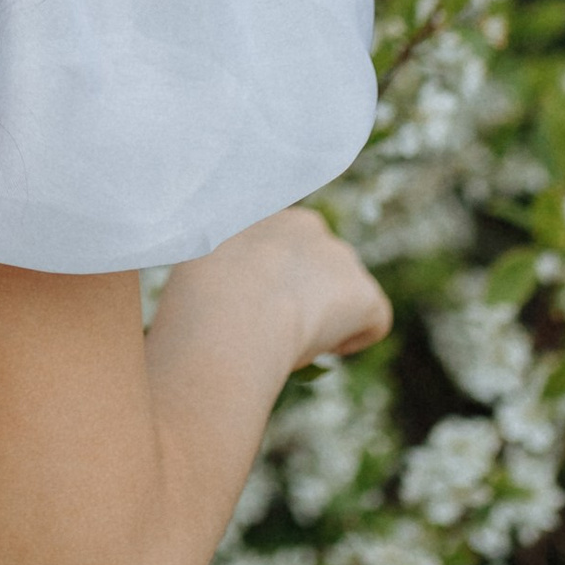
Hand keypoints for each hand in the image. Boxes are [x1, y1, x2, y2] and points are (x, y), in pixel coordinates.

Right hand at [172, 206, 391, 372]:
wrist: (229, 313)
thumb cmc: (195, 297)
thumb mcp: (191, 261)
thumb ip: (211, 261)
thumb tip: (203, 283)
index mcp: (264, 214)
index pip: (278, 245)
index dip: (268, 278)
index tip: (250, 304)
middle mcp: (309, 226)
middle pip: (315, 266)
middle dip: (303, 293)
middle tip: (271, 328)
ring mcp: (341, 258)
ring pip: (342, 293)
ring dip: (324, 315)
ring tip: (288, 342)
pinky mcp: (364, 294)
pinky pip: (373, 321)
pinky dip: (352, 340)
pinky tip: (318, 350)